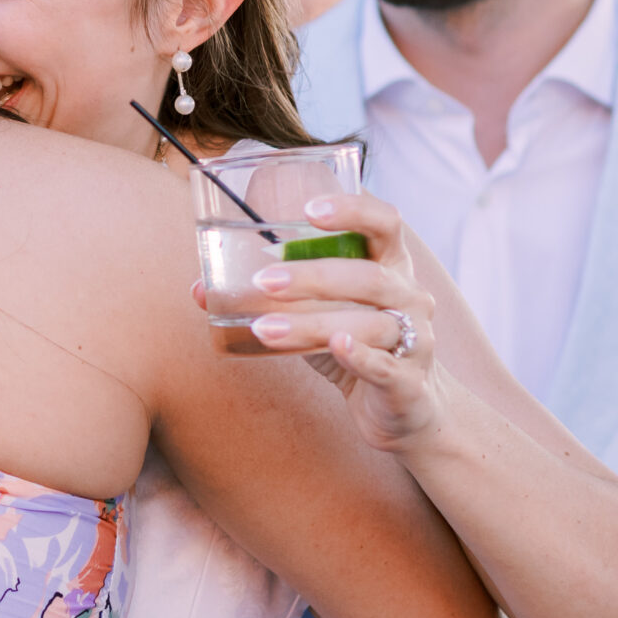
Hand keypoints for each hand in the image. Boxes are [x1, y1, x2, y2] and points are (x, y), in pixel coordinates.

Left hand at [199, 192, 441, 451]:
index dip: (353, 210)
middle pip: (369, 276)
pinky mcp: (409, 383)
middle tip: (263, 281)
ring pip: (369, 324)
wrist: (405, 407)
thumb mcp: (319, 314)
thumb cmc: (357, 346)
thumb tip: (200, 289)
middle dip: (313, 276)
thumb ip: (273, 298)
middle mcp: (410, 297)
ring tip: (265, 328)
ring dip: (313, 323)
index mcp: (392, 266)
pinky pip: (386, 366)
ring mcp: (416, 340)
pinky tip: (334, 347)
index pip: (385, 223)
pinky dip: (359, 356)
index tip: (309, 212)